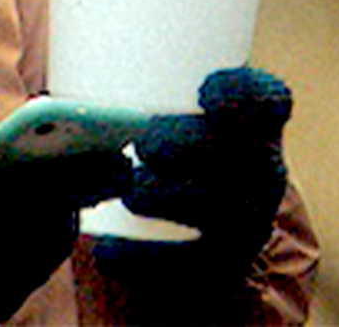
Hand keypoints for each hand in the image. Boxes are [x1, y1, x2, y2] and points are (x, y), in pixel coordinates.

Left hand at [96, 67, 291, 289]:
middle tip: (146, 142)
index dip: (245, 94)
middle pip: (240, 153)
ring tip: (128, 192)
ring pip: (217, 209)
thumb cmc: (177, 142)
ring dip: (169, 198)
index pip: (270, 99)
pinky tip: (105, 250)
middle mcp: (264, 170)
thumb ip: (147, 92)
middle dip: (193, 145)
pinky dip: (143, 258)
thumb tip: (68, 74)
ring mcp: (248, 220)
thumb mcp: (179, 110)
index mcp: (258, 122)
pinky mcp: (222, 264)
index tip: (205, 91)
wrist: (198, 216)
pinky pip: (187, 265)